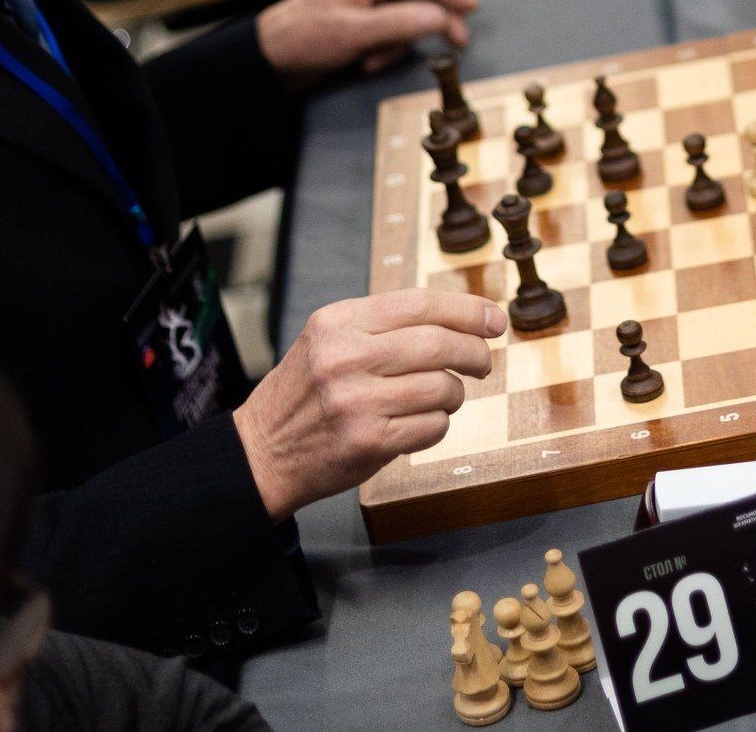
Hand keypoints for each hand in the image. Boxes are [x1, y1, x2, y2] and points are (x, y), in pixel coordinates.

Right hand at [234, 288, 503, 518]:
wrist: (262, 452)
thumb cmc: (305, 394)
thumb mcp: (329, 339)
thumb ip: (384, 325)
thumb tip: (461, 319)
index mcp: (339, 322)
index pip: (421, 303)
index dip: (468, 309)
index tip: (494, 319)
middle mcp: (346, 357)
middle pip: (440, 343)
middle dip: (475, 352)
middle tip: (483, 361)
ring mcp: (357, 401)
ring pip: (443, 387)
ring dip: (454, 394)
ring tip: (440, 397)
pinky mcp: (369, 441)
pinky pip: (433, 426)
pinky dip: (437, 425)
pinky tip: (419, 423)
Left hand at [257, 0, 478, 83]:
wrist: (265, 62)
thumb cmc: (300, 40)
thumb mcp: (354, 34)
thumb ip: (400, 24)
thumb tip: (440, 17)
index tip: (470, 8)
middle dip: (432, 17)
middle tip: (456, 40)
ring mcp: (359, 1)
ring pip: (402, 15)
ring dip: (399, 40)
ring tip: (378, 59)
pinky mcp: (355, 22)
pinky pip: (386, 29)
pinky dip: (384, 47)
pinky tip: (367, 61)